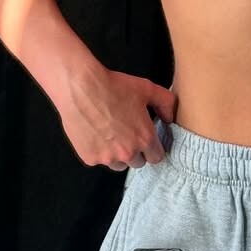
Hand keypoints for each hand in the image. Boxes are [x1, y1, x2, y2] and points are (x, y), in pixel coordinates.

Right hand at [56, 67, 176, 169]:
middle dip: (136, 151)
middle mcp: (127, 153)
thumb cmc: (114, 86)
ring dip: (118, 154)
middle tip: (128, 132)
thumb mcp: (147, 88)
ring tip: (112, 133)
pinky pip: (99, 159)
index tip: (147, 139)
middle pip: (138, 162)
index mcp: (144, 138)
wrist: (80, 87)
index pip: (157, 157)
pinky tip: (96, 132)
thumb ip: (166, 103)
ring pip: (119, 164)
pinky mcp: (89, 158)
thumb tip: (169, 119)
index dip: (153, 148)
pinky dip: (99, 150)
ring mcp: (107, 157)